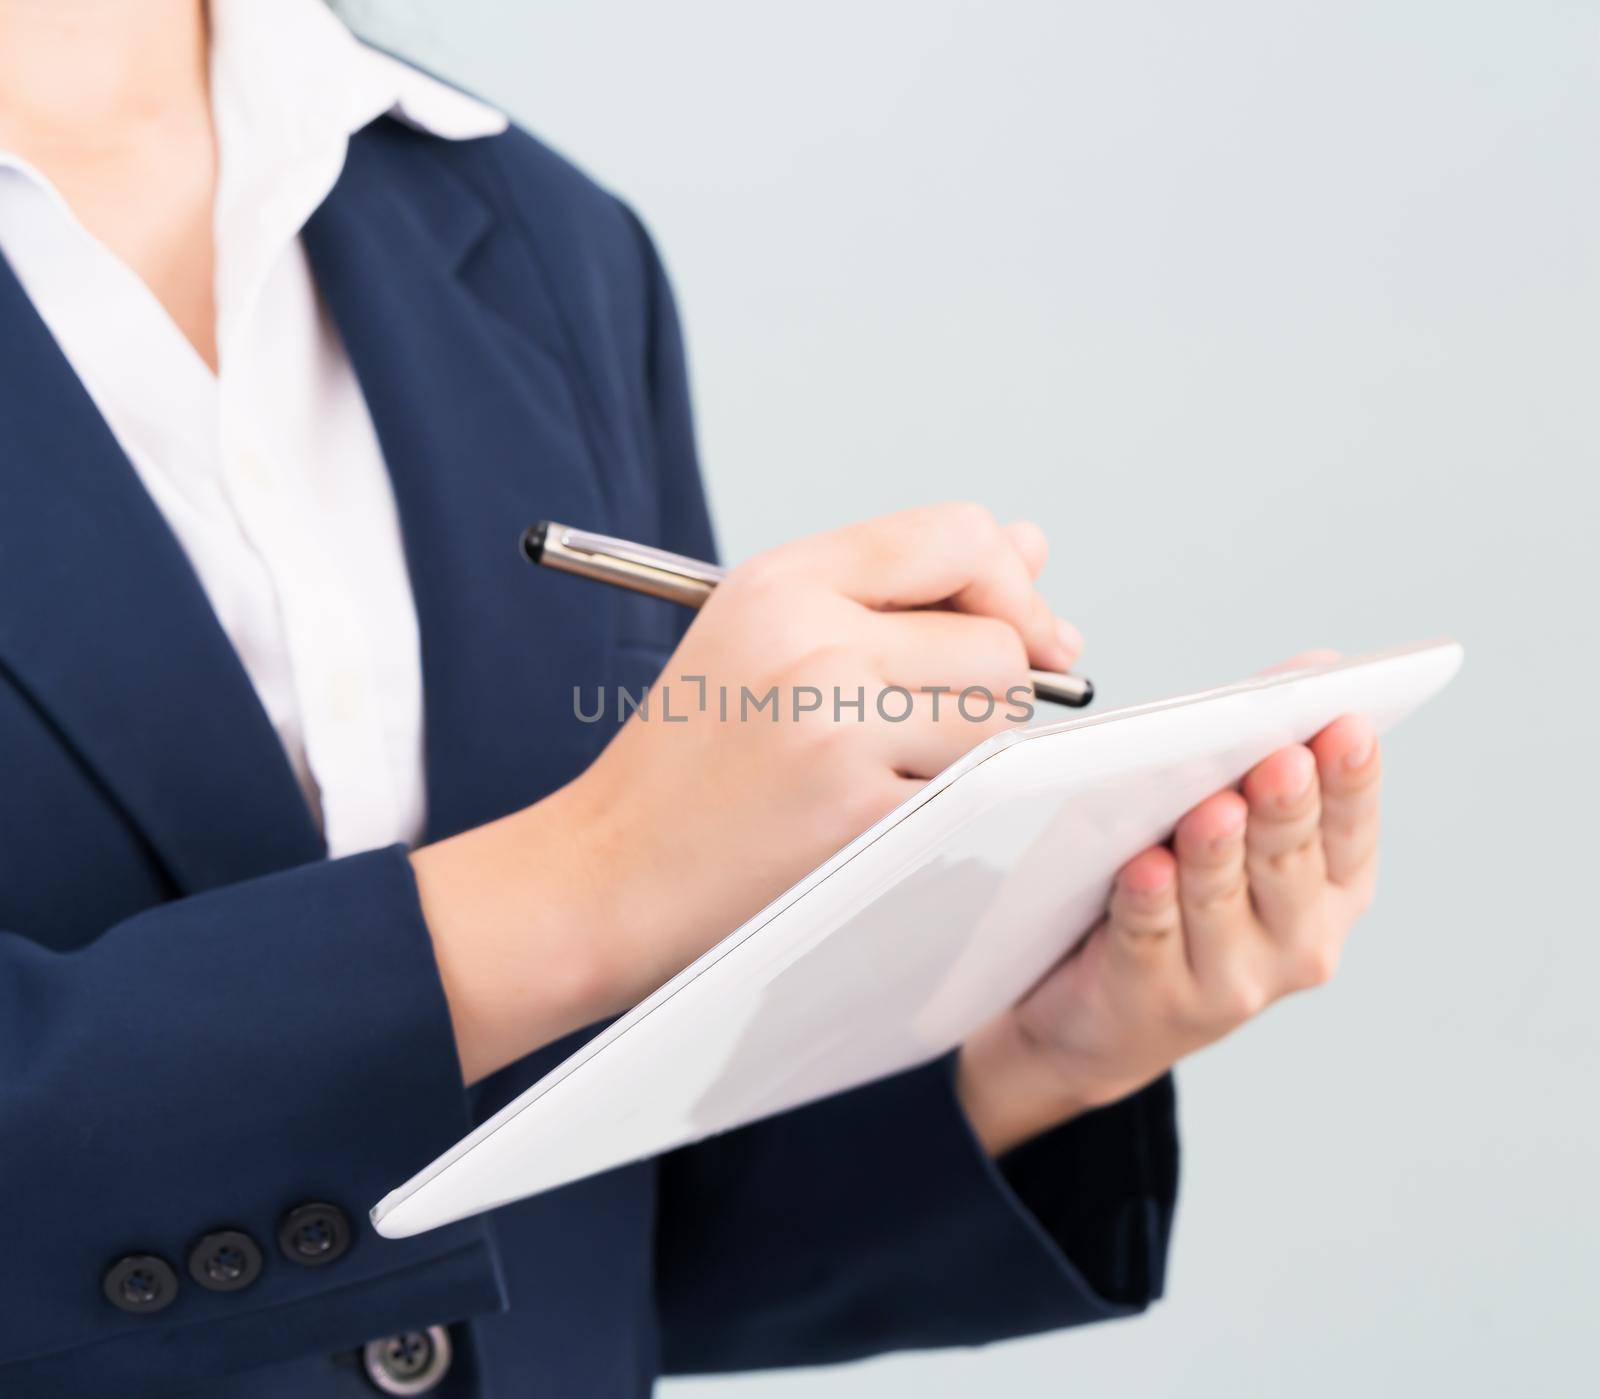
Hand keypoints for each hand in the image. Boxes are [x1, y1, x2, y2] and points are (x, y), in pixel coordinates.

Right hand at [414, 504, 1075, 1082]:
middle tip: (922, 733)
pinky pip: (969, 796)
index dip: (1009, 587)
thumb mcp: (765, 635)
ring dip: (969, 759)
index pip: (957, 536)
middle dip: (989, 694)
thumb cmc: (691, 763)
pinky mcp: (858, 814)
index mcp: (783, 581)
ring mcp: (836, 730)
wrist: (606, 876)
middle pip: (999, 645)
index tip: (1027, 637)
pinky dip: (939, 814)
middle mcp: (811, 641)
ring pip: (997, 726)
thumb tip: (1031, 543)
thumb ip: (896, 586)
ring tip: (879, 778)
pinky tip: (866, 825)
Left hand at [957, 707, 1381, 1155]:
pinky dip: (1148, 903)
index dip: (1352, 778)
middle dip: (1286, 808)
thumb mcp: (1234, 831)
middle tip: (1281, 760)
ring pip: (1219, 902)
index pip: (1352, 829)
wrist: (1099, 1017)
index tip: (1347, 723)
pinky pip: (1149, 941)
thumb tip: (1315, 664)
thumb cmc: (1178, 897)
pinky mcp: (1153, 1001)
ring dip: (1217, 853)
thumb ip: (1266, 748)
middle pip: (1289, 863)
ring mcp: (1229, 983)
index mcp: (1331, 890)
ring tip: (1214, 808)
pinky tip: (1143, 868)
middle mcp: (1296, 942)